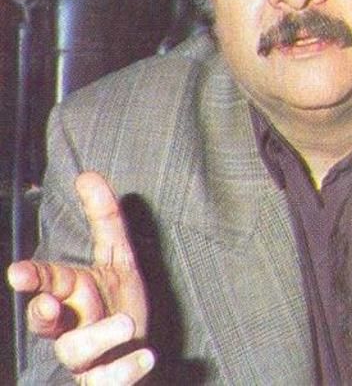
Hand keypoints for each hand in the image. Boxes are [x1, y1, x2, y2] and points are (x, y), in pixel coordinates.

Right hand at [7, 172, 154, 383]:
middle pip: (45, 323)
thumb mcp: (118, 258)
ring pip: (75, 353)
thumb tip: (87, 174)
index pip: (49, 282)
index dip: (34, 277)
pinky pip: (110, 382)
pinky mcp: (107, 380)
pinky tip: (145, 356)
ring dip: (98, 337)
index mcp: (74, 294)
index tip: (18, 273)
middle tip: (51, 305)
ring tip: (126, 323)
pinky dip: (125, 371)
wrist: (137, 353)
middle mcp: (73, 326)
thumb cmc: (119, 303)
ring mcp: (88, 358)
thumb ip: (104, 220)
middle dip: (42, 314)